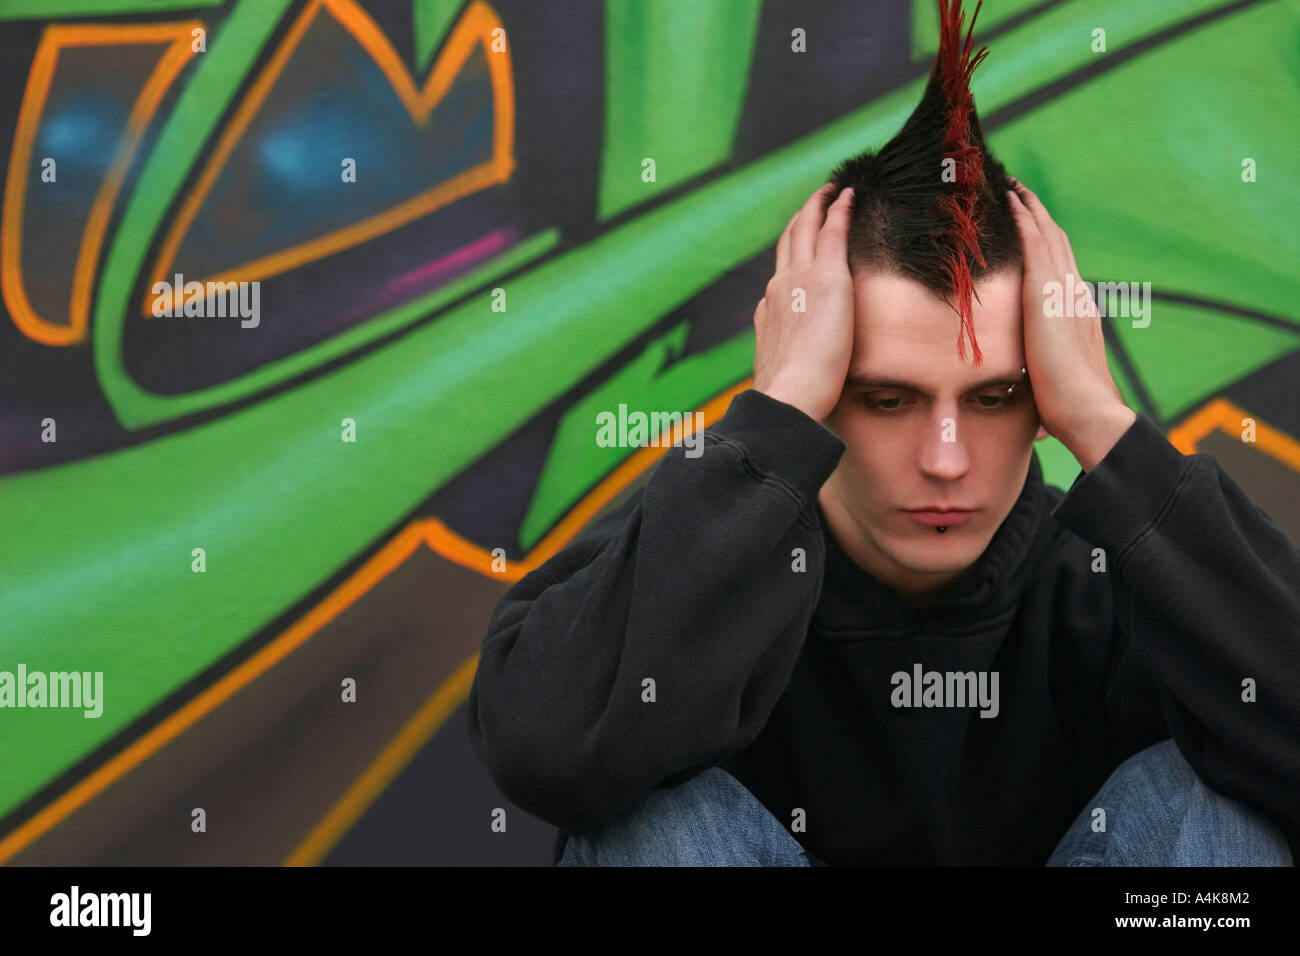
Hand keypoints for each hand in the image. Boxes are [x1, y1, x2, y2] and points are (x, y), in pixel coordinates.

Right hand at [752, 182, 855, 421]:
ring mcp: (799, 279)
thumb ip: (789, 364)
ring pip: (805, 228)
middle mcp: (779, 288)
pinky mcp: (826, 276)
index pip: (781, 274)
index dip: (790, 255)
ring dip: (817, 206)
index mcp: (770, 312)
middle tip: (814, 202)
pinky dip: (839, 209)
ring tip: (830, 191)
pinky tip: (849, 195)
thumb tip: (793, 373)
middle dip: (800, 219)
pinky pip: (832, 230)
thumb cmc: (792, 398)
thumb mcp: (785, 374)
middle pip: (787, 242)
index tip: (799, 245)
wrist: (790, 396)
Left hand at [1007, 178, 1135, 470]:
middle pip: (1055, 242)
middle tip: (1016, 189)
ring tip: (1010, 184)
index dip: (1044, 242)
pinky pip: (1037, 244)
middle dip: (1036, 215)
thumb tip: (1025, 392)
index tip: (1028, 224)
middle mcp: (1073, 295)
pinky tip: (1009, 200)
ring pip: (1047, 236)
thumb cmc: (1066, 410)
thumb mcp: (1047, 381)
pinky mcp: (1049, 294)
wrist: (1087, 411)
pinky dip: (1025, 219)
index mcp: (1074, 313)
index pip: (1057, 268)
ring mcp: (1064, 292)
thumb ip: (1037, 373)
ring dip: (1028, 207)